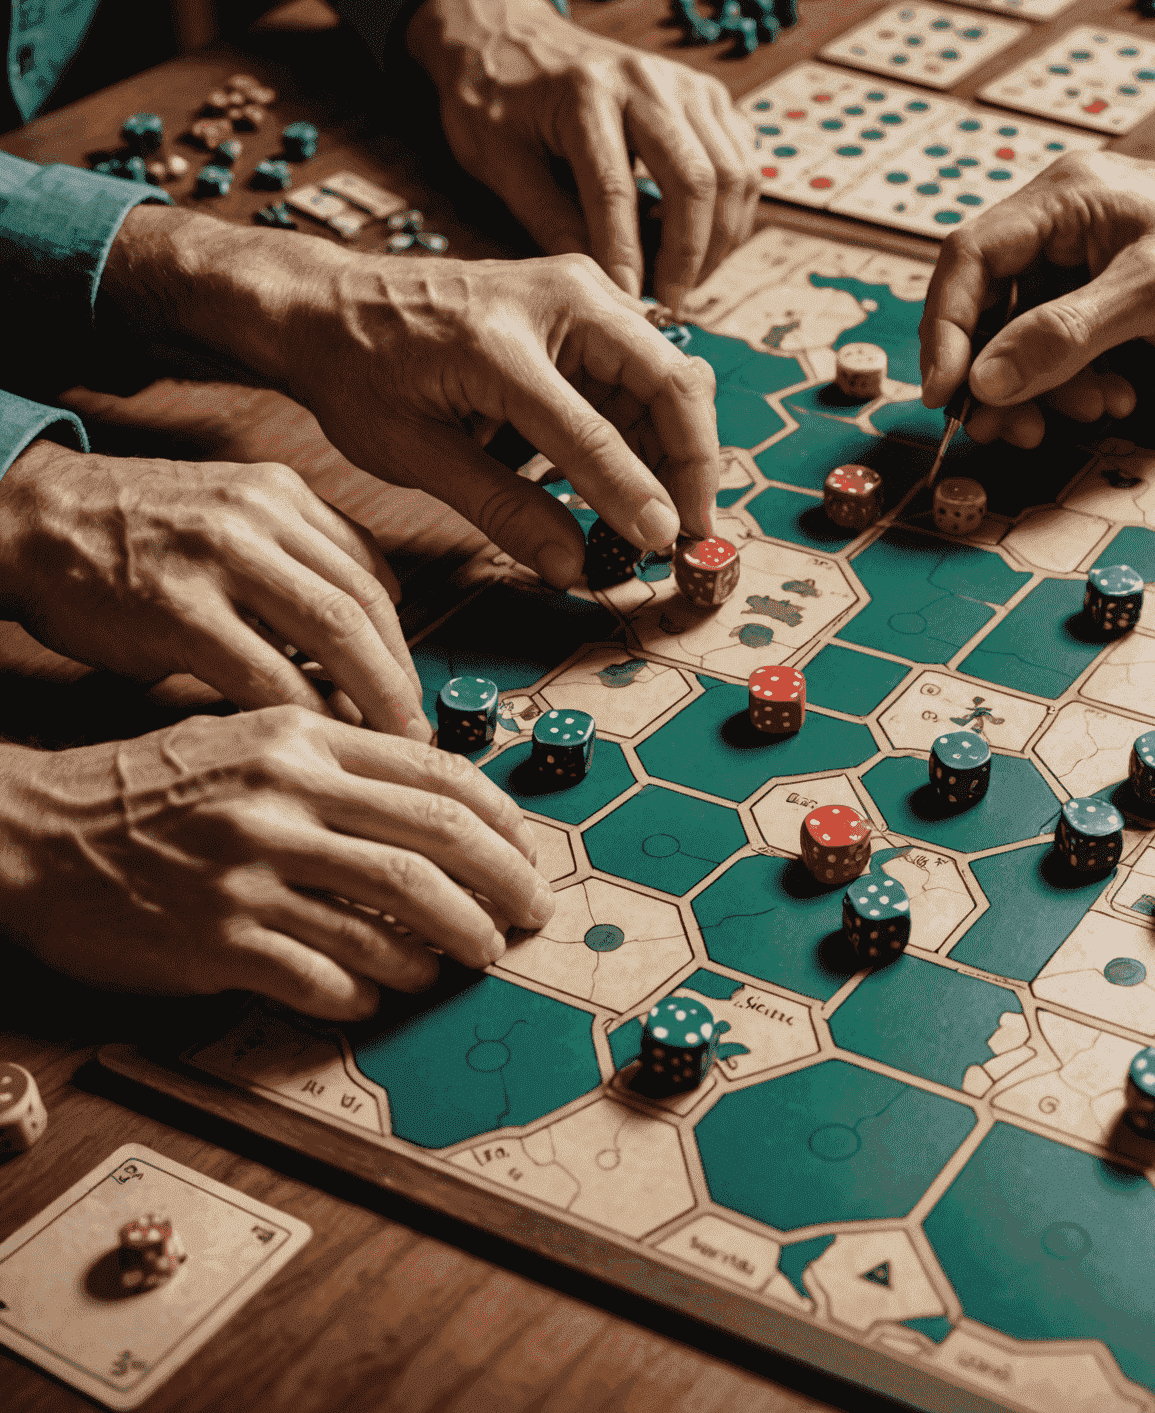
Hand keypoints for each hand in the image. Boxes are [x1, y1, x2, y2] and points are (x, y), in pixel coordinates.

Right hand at [0, 441, 429, 737]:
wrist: (28, 519)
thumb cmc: (132, 534)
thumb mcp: (228, 519)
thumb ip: (293, 566)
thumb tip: (358, 643)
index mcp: (282, 495)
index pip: (372, 571)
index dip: (402, 639)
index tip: (408, 685)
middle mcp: (261, 515)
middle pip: (366, 602)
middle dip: (401, 674)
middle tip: (415, 726)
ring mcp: (221, 557)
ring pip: (334, 631)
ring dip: (372, 695)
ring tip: (386, 740)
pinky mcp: (178, 608)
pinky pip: (265, 670)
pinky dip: (304, 711)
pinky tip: (317, 741)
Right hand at [0, 708, 553, 1018]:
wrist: (36, 832)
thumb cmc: (154, 787)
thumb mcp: (251, 740)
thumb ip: (341, 761)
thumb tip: (442, 802)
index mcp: (302, 740)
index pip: (437, 777)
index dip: (502, 822)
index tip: (528, 854)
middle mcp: (284, 798)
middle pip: (433, 846)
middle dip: (501, 888)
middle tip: (529, 918)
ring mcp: (251, 870)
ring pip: (392, 915)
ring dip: (446, 946)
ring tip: (466, 958)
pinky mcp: (218, 939)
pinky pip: (326, 974)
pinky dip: (370, 988)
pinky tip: (382, 991)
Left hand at [294, 251, 718, 587]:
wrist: (330, 304)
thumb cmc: (359, 368)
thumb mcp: (413, 451)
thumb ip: (500, 508)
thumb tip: (570, 565)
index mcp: (500, 337)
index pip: (594, 430)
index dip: (638, 495)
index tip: (666, 547)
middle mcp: (557, 297)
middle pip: (670, 383)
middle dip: (691, 465)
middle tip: (691, 535)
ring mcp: (579, 294)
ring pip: (668, 380)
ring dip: (673, 452)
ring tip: (660, 518)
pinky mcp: (586, 308)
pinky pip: (642, 376)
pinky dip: (647, 432)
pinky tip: (626, 480)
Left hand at [407, 0, 758, 310]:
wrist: (510, 35)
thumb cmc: (494, 99)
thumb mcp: (498, 160)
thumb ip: (548, 219)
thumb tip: (605, 283)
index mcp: (586, 91)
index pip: (617, 189)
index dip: (627, 255)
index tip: (630, 304)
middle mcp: (645, 79)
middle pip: (696, 180)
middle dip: (689, 256)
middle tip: (670, 302)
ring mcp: (685, 83)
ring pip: (734, 174)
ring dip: (719, 240)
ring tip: (686, 278)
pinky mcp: (708, 96)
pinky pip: (743, 163)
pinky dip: (732, 212)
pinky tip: (699, 242)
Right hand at [920, 66, 1154, 446]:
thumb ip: (1067, 334)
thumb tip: (986, 380)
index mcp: (1056, 201)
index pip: (967, 261)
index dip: (946, 331)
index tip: (946, 395)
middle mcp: (1049, 228)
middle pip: (984, 308)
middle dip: (996, 377)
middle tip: (1011, 430)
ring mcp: (1066, 263)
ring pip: (1015, 339)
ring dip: (1039, 390)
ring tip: (1090, 412)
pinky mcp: (1085, 296)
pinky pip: (1052, 349)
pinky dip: (1070, 385)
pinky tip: (1111, 396)